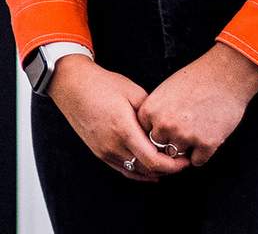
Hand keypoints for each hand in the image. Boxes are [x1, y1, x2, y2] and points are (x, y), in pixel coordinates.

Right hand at [48, 58, 190, 182]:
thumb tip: (167, 128)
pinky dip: (139, 172)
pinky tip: (151, 171)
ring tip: (169, 163)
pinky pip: (123, 170)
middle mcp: (112, 145)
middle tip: (181, 160)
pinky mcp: (98, 152)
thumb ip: (151, 113)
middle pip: (147, 170)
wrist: (71, 85)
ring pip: (135, 172)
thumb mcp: (132, 92)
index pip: (153, 161)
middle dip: (168, 169)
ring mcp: (103, 151)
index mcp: (123, 129)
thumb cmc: (102, 84)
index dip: (173, 165)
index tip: (185, 159)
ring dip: (154, 171)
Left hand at [136, 43, 257, 166]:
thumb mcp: (165, 91)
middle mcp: (164, 125)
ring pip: (177, 156)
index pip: (144, 134)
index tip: (167, 126)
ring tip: (195, 136)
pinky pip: (198, 161)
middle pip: (159, 147)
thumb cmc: (195, 80)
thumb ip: (156, 112)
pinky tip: (207, 140)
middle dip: (169, 143)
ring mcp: (185, 136)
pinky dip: (202, 155)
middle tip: (182, 134)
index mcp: (151, 111)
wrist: (224, 76)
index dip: (157, 132)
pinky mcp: (207, 144)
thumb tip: (153, 132)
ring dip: (185, 150)